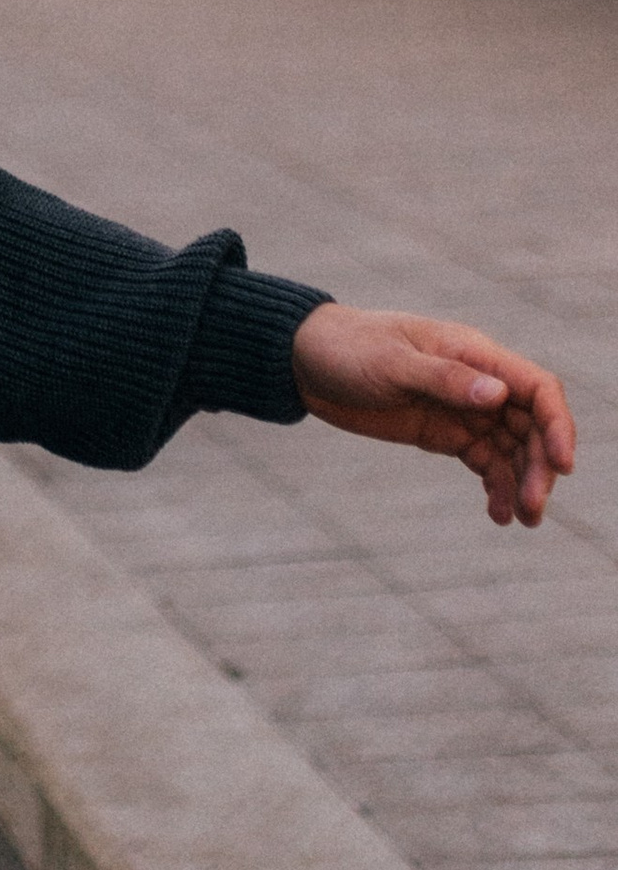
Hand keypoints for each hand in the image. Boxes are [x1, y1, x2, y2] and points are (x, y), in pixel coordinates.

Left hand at [292, 304, 576, 526]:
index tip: (563, 465)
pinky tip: (498, 514)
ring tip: (522, 520)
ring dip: (523, 482)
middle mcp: (478, 382)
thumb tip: (498, 396)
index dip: (558, 425)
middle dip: (540, 466)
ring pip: (512, 448)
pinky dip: (496, 486)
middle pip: (531, 425)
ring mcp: (462, 409)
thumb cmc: (349, 349)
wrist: (307, 361)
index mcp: (473, 354)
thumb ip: (444, 379)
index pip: (536, 388)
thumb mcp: (391, 363)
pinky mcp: (444, 432)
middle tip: (534, 507)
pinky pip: (484, 461)